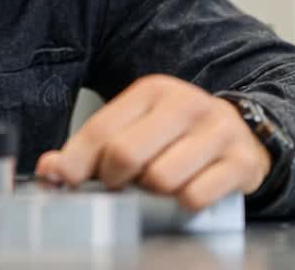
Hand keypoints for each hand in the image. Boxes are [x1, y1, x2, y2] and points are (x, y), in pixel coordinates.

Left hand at [35, 75, 269, 210]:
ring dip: (152, 193)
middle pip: (126, 154)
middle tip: (121, 184)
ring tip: (156, 185)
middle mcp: (186, 104)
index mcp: (153, 90)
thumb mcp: (135, 126)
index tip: (69, 180)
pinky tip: (185, 191)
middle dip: (115, 179)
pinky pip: (195, 196)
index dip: (78, 161)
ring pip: (161, 179)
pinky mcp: (241, 162)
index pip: (102, 129)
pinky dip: (183, 203)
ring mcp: (217, 131)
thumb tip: (49, 169)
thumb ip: (90, 147)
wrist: (244, 131)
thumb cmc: (177, 134)